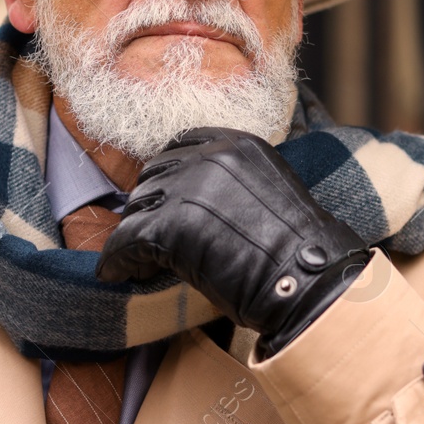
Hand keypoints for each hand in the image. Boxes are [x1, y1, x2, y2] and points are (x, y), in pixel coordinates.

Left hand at [97, 126, 372, 357]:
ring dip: (133, 233)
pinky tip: (116, 274)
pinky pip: (126, 240)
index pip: (180, 145)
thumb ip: (232, 183)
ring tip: (133, 259)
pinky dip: (117, 260)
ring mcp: (187, 189)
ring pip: (137, 207)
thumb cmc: (298, 249)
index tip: (161, 195)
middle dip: (149, 204)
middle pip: (154, 175)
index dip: (166, 173)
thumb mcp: (269, 191)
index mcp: (236, 144)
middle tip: (146, 234)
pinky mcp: (170, 226)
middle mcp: (209, 158)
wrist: (307, 279)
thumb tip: (197, 202)